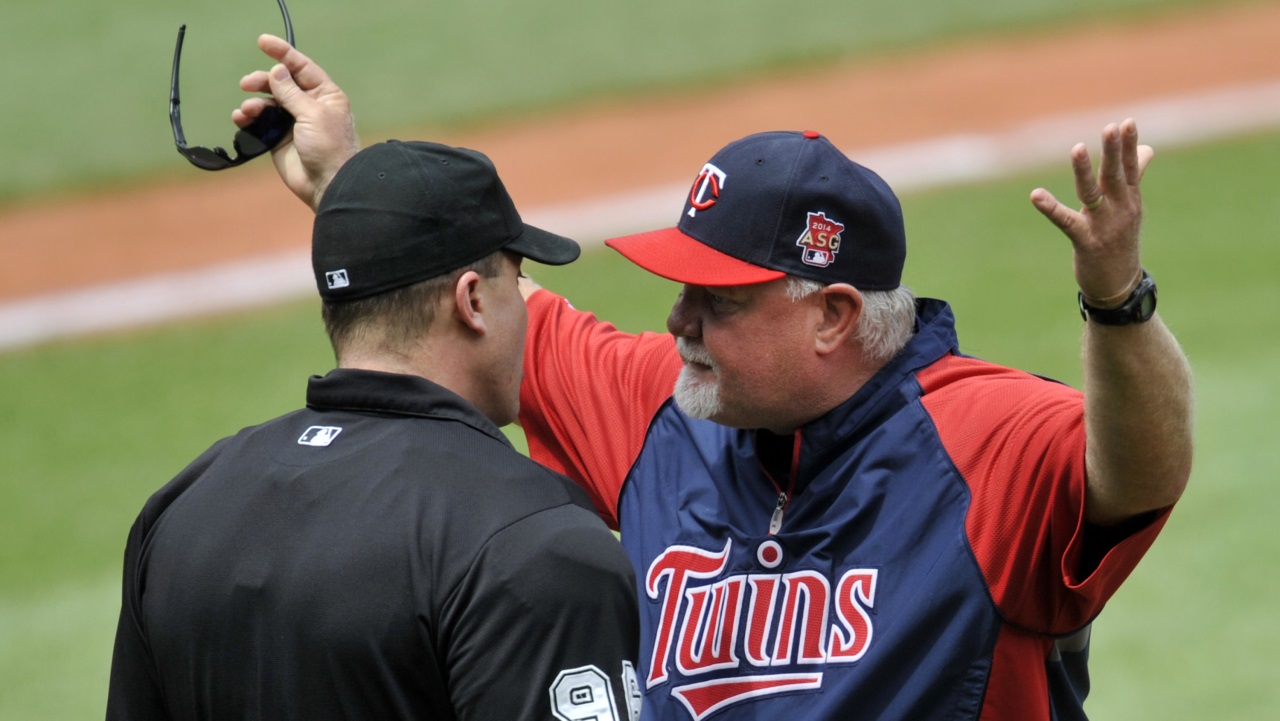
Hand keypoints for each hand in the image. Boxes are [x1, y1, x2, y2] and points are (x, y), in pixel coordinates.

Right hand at [234, 34, 359, 209]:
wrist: (328, 184)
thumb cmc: (329, 147)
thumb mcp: (312, 114)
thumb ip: (291, 93)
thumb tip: (277, 71)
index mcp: (325, 95)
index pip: (301, 67)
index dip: (283, 53)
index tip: (262, 42)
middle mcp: (309, 105)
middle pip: (280, 83)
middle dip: (262, 80)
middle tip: (247, 83)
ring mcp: (293, 122)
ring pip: (267, 102)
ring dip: (254, 103)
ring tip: (247, 111)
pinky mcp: (278, 139)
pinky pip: (260, 122)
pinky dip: (249, 118)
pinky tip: (241, 118)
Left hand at [1029, 119, 1153, 304]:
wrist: (1119, 286)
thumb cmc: (1121, 242)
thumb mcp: (1131, 207)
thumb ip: (1135, 176)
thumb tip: (1147, 149)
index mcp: (1130, 200)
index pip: (1131, 168)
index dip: (1128, 146)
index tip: (1127, 122)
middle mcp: (1120, 210)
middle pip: (1116, 176)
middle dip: (1113, 152)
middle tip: (1111, 127)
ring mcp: (1103, 226)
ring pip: (1092, 193)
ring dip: (1084, 171)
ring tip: (1077, 148)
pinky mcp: (1085, 242)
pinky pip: (1065, 222)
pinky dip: (1050, 208)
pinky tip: (1035, 195)